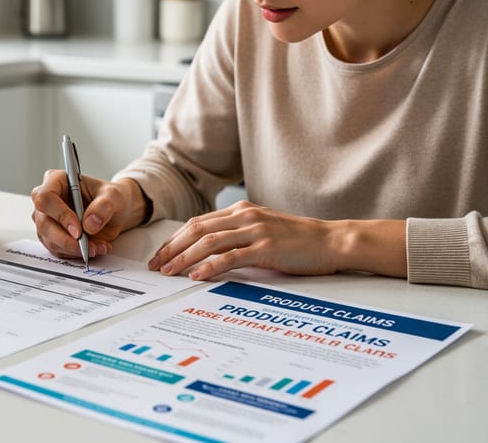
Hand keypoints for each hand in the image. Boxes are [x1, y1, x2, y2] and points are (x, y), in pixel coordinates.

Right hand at [31, 170, 148, 259]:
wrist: (115, 211)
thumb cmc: (111, 197)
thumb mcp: (114, 196)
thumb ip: (104, 206)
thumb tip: (89, 224)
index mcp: (56, 181)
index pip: (46, 197)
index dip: (60, 215)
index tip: (78, 230)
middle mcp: (48, 200)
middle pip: (44, 223)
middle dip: (66, 239)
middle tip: (87, 246)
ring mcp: (48, 220)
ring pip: (50, 240)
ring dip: (74, 249)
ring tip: (98, 247)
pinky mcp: (53, 236)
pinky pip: (58, 250)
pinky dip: (76, 254)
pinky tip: (95, 248)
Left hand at [147, 201, 406, 280]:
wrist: (331, 242)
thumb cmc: (298, 241)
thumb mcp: (262, 231)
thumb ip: (237, 236)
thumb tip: (209, 253)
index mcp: (241, 211)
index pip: (198, 223)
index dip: (175, 239)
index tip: (160, 254)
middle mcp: (245, 216)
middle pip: (196, 229)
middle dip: (172, 248)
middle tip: (155, 265)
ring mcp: (255, 230)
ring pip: (209, 242)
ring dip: (184, 258)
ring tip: (169, 271)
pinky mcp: (266, 247)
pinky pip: (231, 257)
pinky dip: (210, 266)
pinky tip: (197, 276)